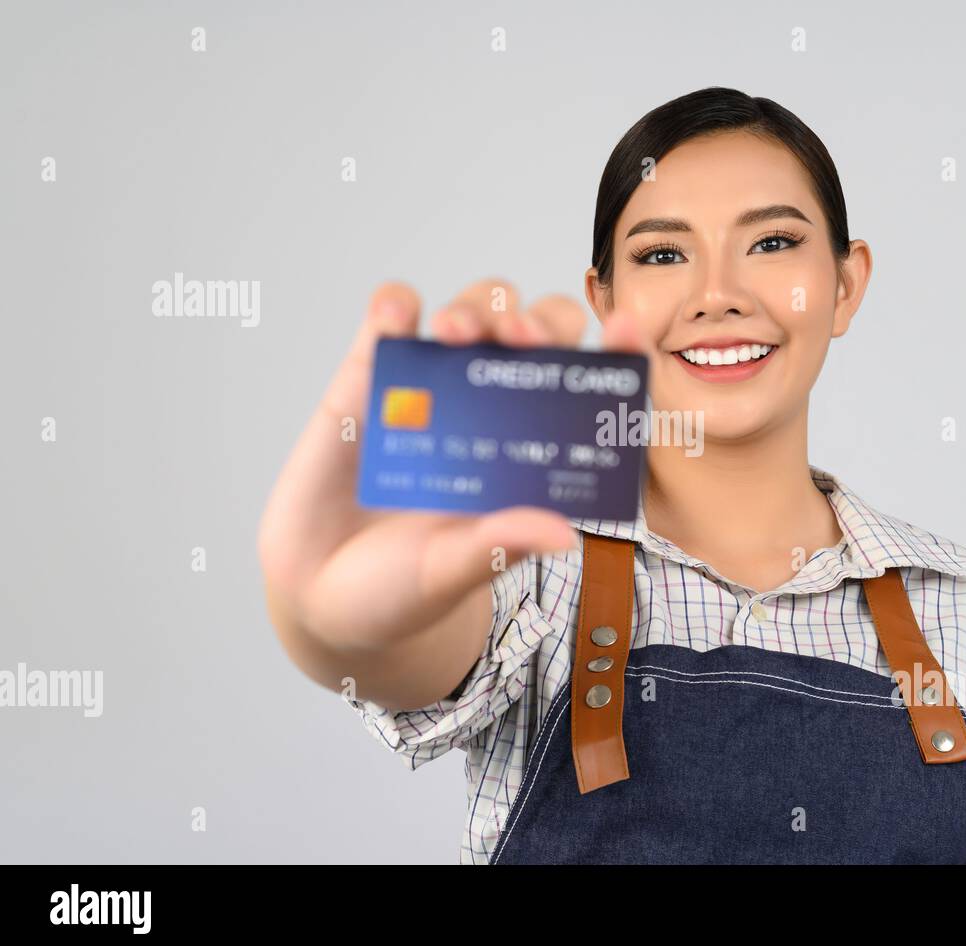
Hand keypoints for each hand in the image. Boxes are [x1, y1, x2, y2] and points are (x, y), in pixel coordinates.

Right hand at [256, 278, 648, 654]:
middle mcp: (492, 412)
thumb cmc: (400, 590)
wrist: (316, 597)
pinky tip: (396, 316)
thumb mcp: (451, 574)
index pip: (589, 392)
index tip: (625, 332)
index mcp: (531, 456)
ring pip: (475, 312)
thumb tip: (563, 533)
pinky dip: (396, 304)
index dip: (614, 355)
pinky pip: (390, 321)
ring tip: (456, 332)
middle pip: (536, 335)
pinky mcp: (370, 378)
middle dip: (539, 322)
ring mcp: (434, 388)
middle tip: (522, 339)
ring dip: (476, 308)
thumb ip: (498, 545)